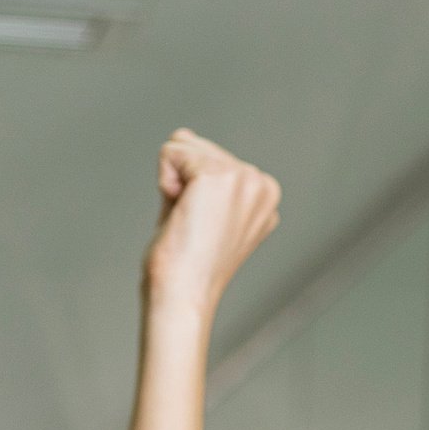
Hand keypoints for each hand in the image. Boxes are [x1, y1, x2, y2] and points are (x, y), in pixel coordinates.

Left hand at [144, 128, 281, 318]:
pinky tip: (179, 215)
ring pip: (183, 144)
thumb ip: (195, 173)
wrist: (182, 295)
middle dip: (181, 181)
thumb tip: (183, 134)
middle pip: (197, 146)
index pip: (211, 159)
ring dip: (172, 182)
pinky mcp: (218, 175)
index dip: (190, 190)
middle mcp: (261, 184)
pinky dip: (164, 181)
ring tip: (187, 221)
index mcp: (264, 195)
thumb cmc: (186, 266)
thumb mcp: (198, 211)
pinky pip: (170, 151)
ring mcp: (244, 178)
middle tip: (191, 226)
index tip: (201, 227)